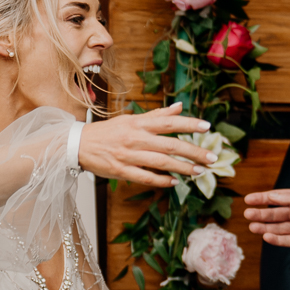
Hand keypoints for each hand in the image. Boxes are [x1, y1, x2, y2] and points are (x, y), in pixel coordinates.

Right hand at [78, 103, 213, 187]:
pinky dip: (160, 181)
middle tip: (211, 158)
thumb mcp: (131, 119)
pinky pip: (144, 177)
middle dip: (193, 152)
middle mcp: (135, 139)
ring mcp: (128, 156)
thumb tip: (179, 108)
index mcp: (138, 124)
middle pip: (169, 145)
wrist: (78, 145)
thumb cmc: (107, 132)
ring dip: (182, 168)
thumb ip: (156, 115)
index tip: (207, 127)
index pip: (168, 122)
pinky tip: (174, 182)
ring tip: (199, 172)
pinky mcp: (120, 171)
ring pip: (160, 163)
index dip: (188, 124)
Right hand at [242, 188, 289, 247]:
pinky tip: (266, 236)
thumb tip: (271, 196)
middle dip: (260, 213)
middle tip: (247, 214)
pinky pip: (287, 240)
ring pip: (278, 227)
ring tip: (252, 227)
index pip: (276, 198)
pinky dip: (276, 239)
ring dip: (265, 226)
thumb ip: (289, 198)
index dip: (262, 198)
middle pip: (275, 213)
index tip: (247, 200)